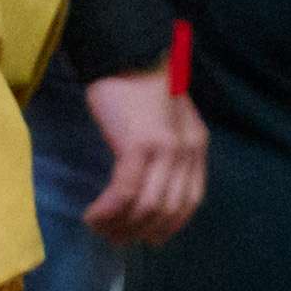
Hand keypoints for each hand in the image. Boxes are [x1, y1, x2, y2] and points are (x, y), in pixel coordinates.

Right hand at [78, 65, 205, 244]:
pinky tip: (93, 215)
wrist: (125, 51)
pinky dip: (108, 211)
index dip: (170, 225)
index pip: (191, 200)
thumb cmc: (138, 84)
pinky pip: (125, 193)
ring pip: (147, 207)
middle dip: (141, 231)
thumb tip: (150, 185)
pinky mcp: (138, 146)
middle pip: (169, 210)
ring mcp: (164, 150)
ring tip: (100, 228)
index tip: (148, 239)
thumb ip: (166, 149)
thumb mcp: (164, 120)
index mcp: (196, 145)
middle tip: (116, 239)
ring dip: (120, 225)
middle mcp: (186, 151)